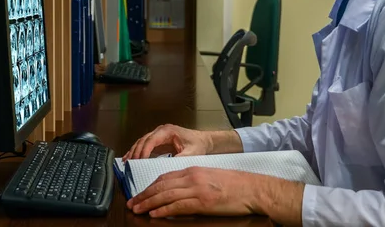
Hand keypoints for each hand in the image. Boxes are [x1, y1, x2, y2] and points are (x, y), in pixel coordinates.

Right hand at [122, 124, 210, 160]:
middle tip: (130, 164)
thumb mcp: (191, 153)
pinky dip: (136, 151)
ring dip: (133, 151)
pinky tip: (129, 158)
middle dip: (136, 152)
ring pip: (141, 142)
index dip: (144, 150)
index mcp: (168, 131)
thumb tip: (168, 166)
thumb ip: (180, 158)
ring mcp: (158, 135)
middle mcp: (161, 130)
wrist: (202, 141)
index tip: (139, 161)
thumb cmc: (198, 145)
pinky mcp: (158, 141)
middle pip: (144, 140)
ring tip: (126, 162)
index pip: (152, 140)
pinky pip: (144, 145)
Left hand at [127, 167, 261, 217]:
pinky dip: (163, 210)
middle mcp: (192, 177)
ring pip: (165, 195)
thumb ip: (194, 182)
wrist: (253, 189)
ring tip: (137, 209)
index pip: (165, 176)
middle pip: (161, 185)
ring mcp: (197, 189)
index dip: (150, 185)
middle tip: (131, 202)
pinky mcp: (202, 202)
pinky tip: (154, 214)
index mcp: (194, 170)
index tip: (141, 193)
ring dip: (148, 203)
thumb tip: (179, 192)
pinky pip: (177, 206)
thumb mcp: (210, 178)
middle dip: (144, 194)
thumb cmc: (235, 185)